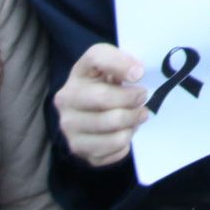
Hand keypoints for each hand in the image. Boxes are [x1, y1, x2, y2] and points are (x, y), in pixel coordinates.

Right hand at [53, 43, 148, 166]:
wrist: (87, 111)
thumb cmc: (104, 84)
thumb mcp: (110, 64)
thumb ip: (120, 60)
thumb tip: (136, 73)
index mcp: (77, 73)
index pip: (97, 59)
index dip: (121, 65)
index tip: (140, 74)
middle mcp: (66, 100)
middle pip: (104, 99)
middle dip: (132, 101)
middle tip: (144, 99)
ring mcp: (69, 127)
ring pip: (112, 130)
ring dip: (132, 124)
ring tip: (136, 117)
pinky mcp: (78, 149)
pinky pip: (112, 150)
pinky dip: (124, 143)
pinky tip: (123, 132)